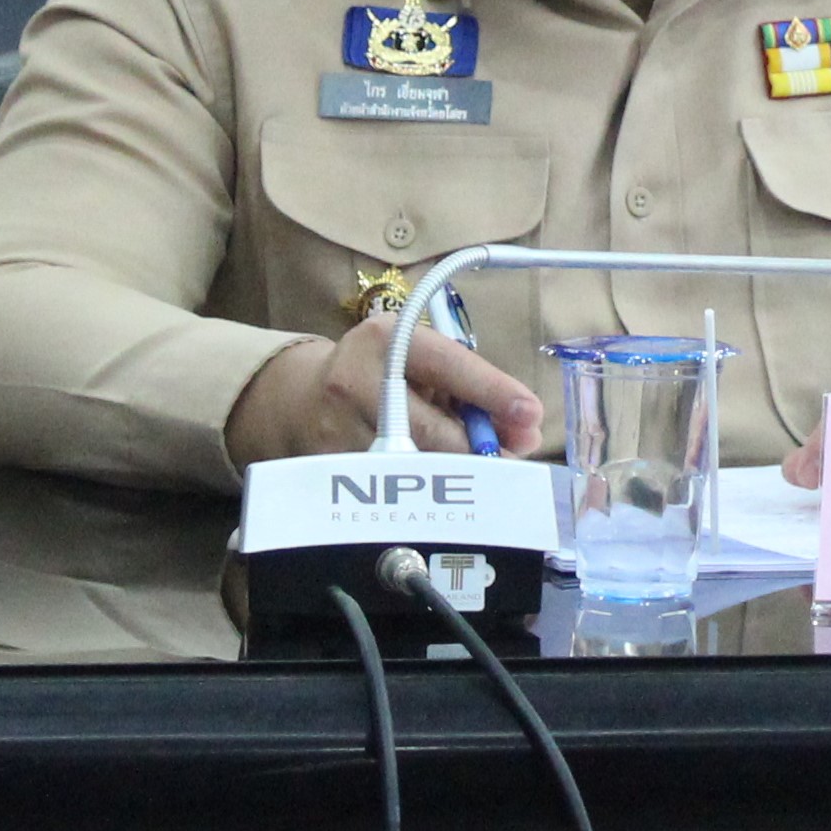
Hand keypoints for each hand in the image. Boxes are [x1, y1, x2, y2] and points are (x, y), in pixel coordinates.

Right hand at [226, 310, 544, 469]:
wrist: (299, 401)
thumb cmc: (380, 376)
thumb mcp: (420, 361)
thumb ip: (472, 389)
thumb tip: (526, 432)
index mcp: (384, 339)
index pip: (448, 365)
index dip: (493, 391)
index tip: (531, 415)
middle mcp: (355, 380)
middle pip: (433, 430)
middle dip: (482, 450)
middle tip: (514, 459)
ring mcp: (336, 429)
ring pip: (416, 469)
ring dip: (457, 476)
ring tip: (478, 473)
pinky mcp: (328, 471)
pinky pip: (392, 490)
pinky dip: (424, 492)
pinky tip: (435, 486)